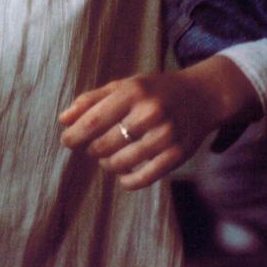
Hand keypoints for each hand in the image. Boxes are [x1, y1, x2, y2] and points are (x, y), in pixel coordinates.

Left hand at [59, 56, 259, 189]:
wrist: (203, 96)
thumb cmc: (156, 90)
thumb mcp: (126, 85)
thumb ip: (92, 100)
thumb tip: (63, 120)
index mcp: (133, 91)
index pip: (92, 121)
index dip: (74, 136)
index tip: (67, 141)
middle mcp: (150, 112)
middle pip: (102, 145)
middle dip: (92, 149)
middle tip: (95, 145)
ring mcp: (165, 135)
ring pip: (119, 163)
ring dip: (107, 164)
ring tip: (109, 156)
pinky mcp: (177, 155)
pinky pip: (142, 178)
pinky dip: (127, 181)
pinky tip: (124, 174)